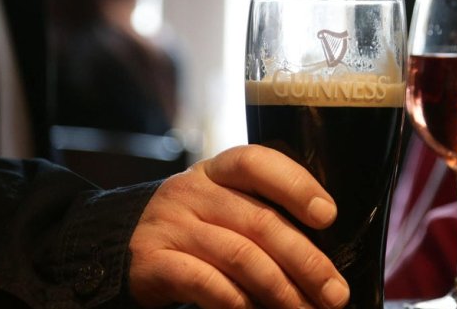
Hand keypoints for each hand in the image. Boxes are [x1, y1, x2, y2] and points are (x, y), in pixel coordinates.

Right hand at [127, 145, 349, 308]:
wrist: (122, 248)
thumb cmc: (194, 230)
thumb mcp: (223, 207)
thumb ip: (262, 216)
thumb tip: (324, 257)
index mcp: (216, 170)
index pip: (257, 162)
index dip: (296, 185)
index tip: (328, 216)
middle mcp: (192, 190)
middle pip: (259, 221)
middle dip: (306, 261)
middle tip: (334, 293)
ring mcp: (169, 224)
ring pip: (239, 255)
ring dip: (281, 290)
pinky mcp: (151, 261)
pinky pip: (204, 281)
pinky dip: (237, 301)